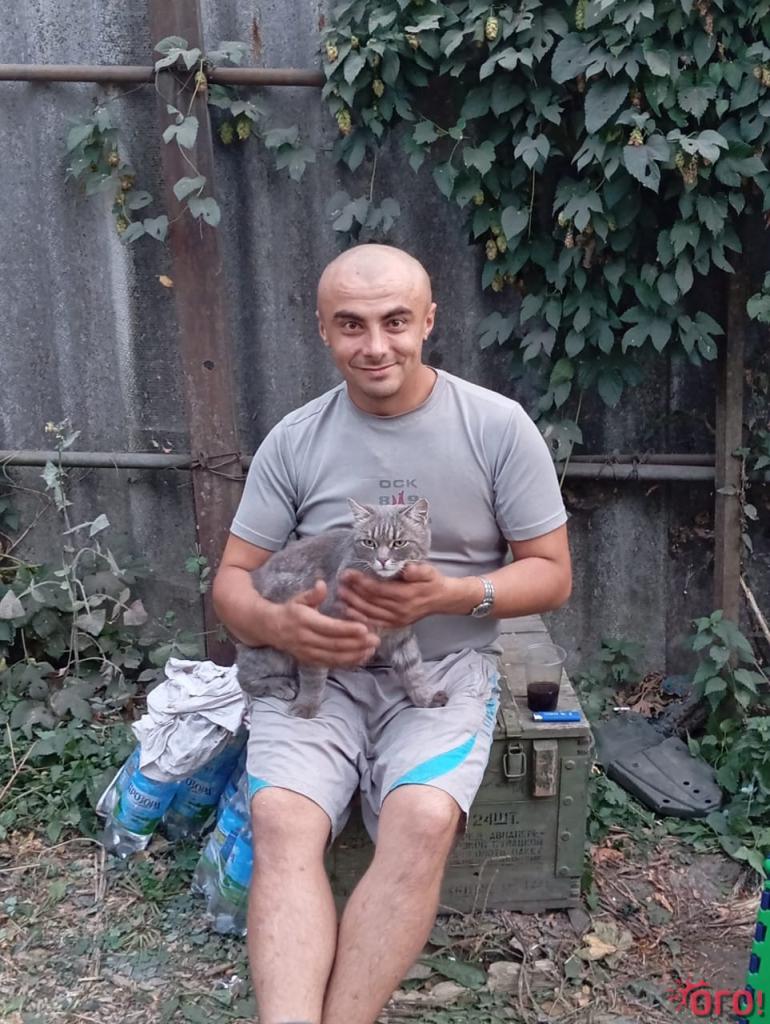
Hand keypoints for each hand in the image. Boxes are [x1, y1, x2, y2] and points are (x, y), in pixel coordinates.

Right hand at [273, 580, 379, 667]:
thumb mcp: (298, 598)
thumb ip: (313, 594)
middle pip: (335, 645)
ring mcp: (308, 653)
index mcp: (304, 621)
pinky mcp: (310, 661)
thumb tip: (322, 584)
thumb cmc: (290, 610)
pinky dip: (347, 663)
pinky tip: (361, 657)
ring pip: (334, 657)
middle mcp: (306, 639)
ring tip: (372, 649)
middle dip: (357, 644)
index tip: (364, 628)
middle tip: (375, 640)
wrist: (270, 628)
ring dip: (355, 655)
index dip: (347, 629)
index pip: (329, 628)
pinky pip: (331, 664)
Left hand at [337, 562, 452, 628]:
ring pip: (369, 613)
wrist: (442, 599)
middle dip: (352, 592)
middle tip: (339, 583)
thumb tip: (407, 570)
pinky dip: (359, 617)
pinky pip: (374, 622)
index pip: (378, 589)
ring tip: (340, 595)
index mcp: (406, 595)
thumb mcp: (429, 571)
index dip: (361, 582)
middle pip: (370, 601)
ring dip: (352, 604)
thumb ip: (418, 570)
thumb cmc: (432, 581)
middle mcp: (400, 610)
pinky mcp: (395, 624)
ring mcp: (397, 619)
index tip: (348, 574)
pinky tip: (348, 611)